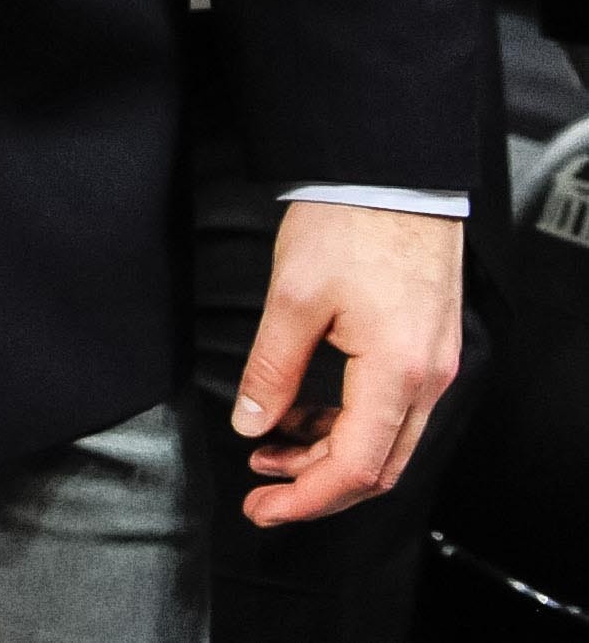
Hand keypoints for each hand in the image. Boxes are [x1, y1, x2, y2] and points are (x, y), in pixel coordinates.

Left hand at [232, 199, 462, 525]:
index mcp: (397, 373)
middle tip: (261, 495)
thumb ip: (271, 370)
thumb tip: (250, 422)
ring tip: (268, 451)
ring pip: (384, 440)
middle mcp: (428, 380)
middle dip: (316, 488)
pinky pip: (389, 409)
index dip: (307, 498)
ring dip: (327, 455)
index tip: (263, 508)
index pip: (356, 467)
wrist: (393, 175)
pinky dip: (345, 423)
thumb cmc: (348, 225)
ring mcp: (433, 365)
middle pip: (377, 466)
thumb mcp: (293, 299)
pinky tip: (301, 415)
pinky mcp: (425, 348)